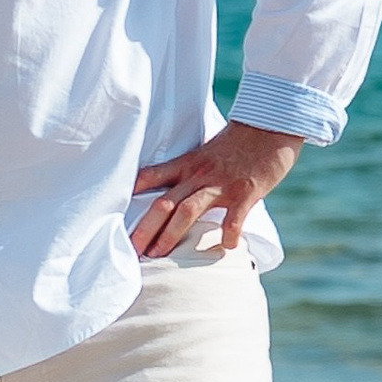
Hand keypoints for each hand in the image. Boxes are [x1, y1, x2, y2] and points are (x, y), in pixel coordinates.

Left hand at [128, 118, 302, 261]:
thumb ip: (191, 173)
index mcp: (187, 164)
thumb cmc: (239, 143)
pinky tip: (226, 246)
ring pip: (188, 210)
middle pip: (164, 203)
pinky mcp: (246, 192)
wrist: (270, 125)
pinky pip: (234, 217)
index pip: (152, 176)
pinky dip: (229, 233)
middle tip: (131, 251)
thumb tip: (175, 194)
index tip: (111, 213)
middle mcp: (199, 175)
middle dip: (145, 228)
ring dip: (170, 234)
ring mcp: (221, 184)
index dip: (131, 194)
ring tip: (158, 256)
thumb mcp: (207, 154)